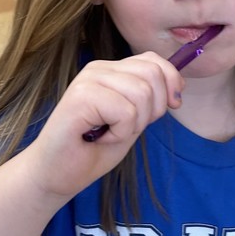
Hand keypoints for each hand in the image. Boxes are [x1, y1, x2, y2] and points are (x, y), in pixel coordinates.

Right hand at [27, 52, 183, 201]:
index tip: (171, 106)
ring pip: (142, 93)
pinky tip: (100, 138)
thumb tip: (177, 86)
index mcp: (109, 70)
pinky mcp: (80, 97)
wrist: (56, 174)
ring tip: (109, 133)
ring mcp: (87, 80)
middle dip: (153, 108)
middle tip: (128, 128)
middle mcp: (97, 69)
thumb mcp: (132, 120)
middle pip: (152, 73)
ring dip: (133, 124)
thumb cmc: (92, 150)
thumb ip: (150, 99)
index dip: (170, 82)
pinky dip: (120, 132)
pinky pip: (126, 111)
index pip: (153, 61)